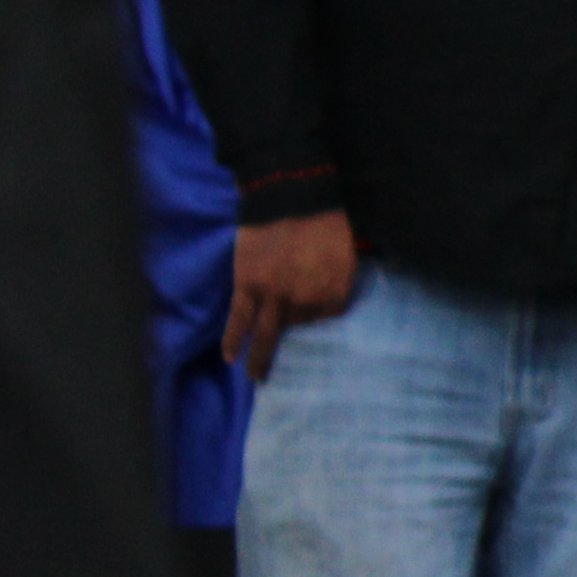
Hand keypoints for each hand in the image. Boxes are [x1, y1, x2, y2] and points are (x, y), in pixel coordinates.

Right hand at [224, 210, 358, 378]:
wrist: (291, 198)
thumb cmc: (325, 221)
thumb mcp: (347, 255)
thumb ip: (337, 281)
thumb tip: (327, 297)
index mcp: (335, 293)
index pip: (327, 317)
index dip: (317, 314)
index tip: (308, 312)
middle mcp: (306, 301)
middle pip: (298, 328)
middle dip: (292, 344)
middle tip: (285, 366)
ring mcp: (274, 296)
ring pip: (266, 334)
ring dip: (259, 358)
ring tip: (256, 377)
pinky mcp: (247, 286)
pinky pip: (239, 319)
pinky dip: (233, 339)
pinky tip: (230, 358)